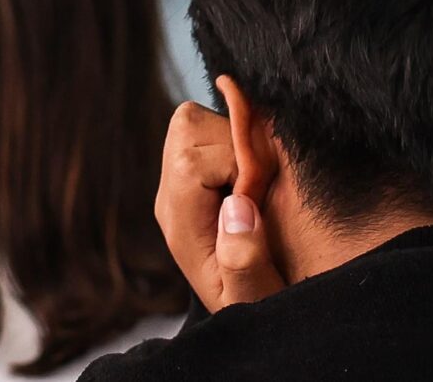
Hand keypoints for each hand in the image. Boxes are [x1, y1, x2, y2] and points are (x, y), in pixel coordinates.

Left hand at [156, 100, 283, 311]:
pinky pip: (209, 125)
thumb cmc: (252, 304)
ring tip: (257, 180)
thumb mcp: (252, 298)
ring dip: (234, 138)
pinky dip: (234, 137)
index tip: (260, 194)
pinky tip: (253, 172)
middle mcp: (173, 194)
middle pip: (187, 128)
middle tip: (260, 183)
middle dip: (232, 144)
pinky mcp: (199, 167)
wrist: (245, 312)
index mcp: (179, 222)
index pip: (190, 163)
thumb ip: (244, 259)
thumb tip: (238, 207)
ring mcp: (183, 179)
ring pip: (196, 119)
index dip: (233, 166)